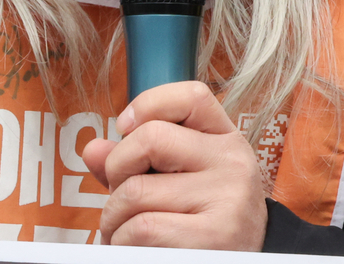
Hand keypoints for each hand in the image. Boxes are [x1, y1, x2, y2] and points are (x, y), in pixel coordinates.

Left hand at [82, 81, 267, 250]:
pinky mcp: (214, 237)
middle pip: (151, 138)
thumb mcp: (183, 178)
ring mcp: (227, 199)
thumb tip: (94, 150)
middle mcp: (232, 163)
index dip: (147, 104)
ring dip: (113, 216)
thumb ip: (138, 160)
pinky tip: (132, 246)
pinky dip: (121, 240)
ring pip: (136, 191)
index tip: (125, 129)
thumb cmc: (206, 218)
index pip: (191, 96)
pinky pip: (141, 228)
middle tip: (118, 192)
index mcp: (226, 140)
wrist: (249, 261)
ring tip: (121, 228)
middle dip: (116, 168)